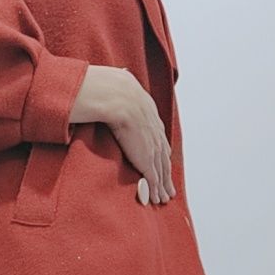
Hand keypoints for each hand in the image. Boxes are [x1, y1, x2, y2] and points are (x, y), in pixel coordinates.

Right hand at [69, 65, 175, 203]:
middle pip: (163, 155)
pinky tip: (155, 198)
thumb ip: (117, 87)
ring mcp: (152, 144)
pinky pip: (152, 178)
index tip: (161, 160)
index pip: (157, 135)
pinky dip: (154, 189)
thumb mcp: (116, 85)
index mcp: (148, 110)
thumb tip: (115, 76)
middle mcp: (154, 129)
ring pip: (161, 170)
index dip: (160, 150)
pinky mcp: (145, 157)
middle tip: (169, 186)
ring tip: (163, 197)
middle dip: (166, 172)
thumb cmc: (106, 89)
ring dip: (163, 185)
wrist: (113, 96)